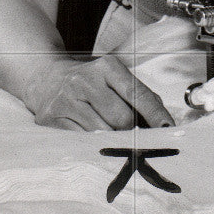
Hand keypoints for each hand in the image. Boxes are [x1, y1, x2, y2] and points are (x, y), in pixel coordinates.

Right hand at [26, 55, 174, 130]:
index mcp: (106, 67)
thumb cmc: (91, 82)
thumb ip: (140, 96)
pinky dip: (93, 145)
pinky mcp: (51, 119)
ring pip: (102, 133)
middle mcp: (84, 81)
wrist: (45, 78)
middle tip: (139, 140)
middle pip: (122, 118)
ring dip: (114, 141)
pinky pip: (81, 141)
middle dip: (134, 133)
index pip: (136, 93)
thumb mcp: (114, 78)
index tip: (167, 128)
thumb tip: (163, 123)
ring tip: (116, 140)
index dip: (155, 114)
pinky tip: (96, 142)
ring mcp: (66, 100)